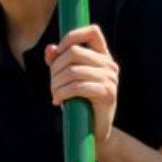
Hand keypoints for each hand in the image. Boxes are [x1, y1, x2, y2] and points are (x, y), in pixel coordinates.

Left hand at [46, 24, 118, 145]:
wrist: (95, 131)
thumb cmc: (80, 102)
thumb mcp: (67, 80)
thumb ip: (59, 63)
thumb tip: (50, 49)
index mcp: (102, 57)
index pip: (92, 31)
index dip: (72, 36)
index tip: (58, 52)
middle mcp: (109, 65)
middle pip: (74, 52)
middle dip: (55, 68)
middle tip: (52, 84)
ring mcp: (111, 78)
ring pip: (73, 70)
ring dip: (56, 83)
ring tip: (54, 94)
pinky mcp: (108, 93)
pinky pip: (78, 87)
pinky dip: (62, 93)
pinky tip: (58, 101)